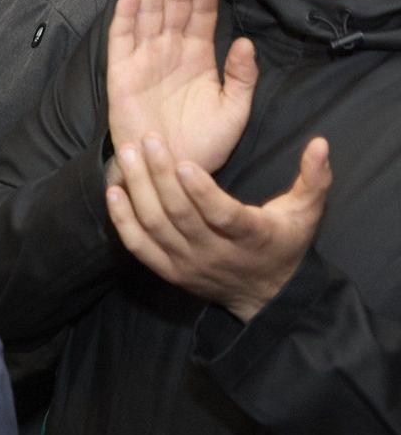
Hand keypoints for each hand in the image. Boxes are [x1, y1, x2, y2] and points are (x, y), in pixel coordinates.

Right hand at [106, 0, 256, 185]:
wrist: (170, 175)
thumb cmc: (203, 146)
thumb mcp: (235, 112)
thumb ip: (242, 77)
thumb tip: (243, 42)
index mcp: (198, 58)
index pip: (202, 15)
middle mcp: (170, 53)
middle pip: (174, 5)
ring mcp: (144, 61)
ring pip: (147, 14)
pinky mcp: (120, 74)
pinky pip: (120, 39)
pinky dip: (123, 15)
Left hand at [107, 134, 329, 321]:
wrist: (264, 295)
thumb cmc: (284, 244)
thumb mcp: (307, 214)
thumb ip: (314, 178)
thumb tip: (320, 143)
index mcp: (251, 237)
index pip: (221, 215)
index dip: (200, 191)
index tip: (184, 161)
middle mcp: (215, 253)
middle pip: (179, 215)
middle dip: (159, 175)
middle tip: (147, 140)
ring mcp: (187, 264)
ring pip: (155, 226)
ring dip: (138, 188)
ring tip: (128, 153)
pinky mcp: (168, 271)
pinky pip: (138, 246)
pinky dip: (122, 219)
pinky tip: (113, 190)